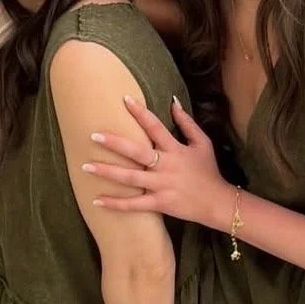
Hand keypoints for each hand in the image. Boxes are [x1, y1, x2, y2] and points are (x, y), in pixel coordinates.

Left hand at [81, 95, 230, 230]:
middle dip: (115, 144)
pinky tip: (97, 201)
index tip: (124, 98)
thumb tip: (173, 101)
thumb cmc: (208, 170)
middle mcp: (166, 166)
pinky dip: (116, 204)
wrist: (218, 203)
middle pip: (137, 152)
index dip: (140, 112)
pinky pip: (135, 205)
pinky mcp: (160, 203)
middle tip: (92, 136)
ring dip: (107, 172)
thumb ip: (186, 123)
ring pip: (131, 178)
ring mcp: (162, 186)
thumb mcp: (202, 143)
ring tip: (85, 166)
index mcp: (175, 149)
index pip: (155, 127)